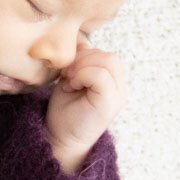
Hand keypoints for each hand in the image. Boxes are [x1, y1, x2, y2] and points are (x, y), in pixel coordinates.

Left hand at [45, 35, 127, 158]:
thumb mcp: (72, 78)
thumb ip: (81, 61)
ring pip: (108, 62)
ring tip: (70, 80)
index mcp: (114, 83)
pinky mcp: (109, 103)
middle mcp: (120, 90)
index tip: (69, 71)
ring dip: (82, 66)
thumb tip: (82, 41)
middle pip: (111, 56)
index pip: (108, 55)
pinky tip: (71, 86)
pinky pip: (101, 75)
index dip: (87, 56)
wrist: (59, 138)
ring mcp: (117, 97)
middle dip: (84, 59)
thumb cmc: (65, 110)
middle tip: (68, 74)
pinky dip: (82, 75)